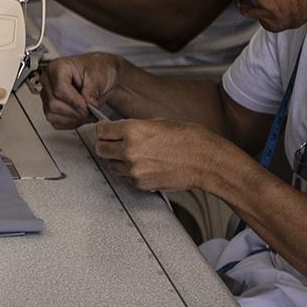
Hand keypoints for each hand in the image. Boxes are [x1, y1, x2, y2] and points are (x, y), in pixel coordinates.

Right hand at [38, 53, 122, 130]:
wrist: (100, 78)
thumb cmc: (96, 71)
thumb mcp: (98, 76)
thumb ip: (91, 90)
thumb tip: (87, 104)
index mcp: (57, 68)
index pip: (59, 89)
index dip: (74, 101)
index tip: (87, 106)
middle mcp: (48, 82)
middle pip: (53, 104)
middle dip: (75, 112)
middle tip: (90, 111)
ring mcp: (47, 96)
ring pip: (52, 115)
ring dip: (73, 119)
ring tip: (88, 115)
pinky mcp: (50, 109)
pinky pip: (55, 122)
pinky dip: (70, 123)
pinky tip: (81, 117)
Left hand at [90, 118, 235, 193]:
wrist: (206, 161)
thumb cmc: (189, 139)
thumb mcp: (159, 122)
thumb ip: (135, 126)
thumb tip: (121, 129)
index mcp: (133, 130)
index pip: (101, 131)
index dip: (103, 130)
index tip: (105, 130)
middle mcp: (129, 150)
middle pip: (101, 149)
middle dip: (105, 144)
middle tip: (113, 142)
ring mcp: (134, 169)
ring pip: (110, 165)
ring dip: (116, 159)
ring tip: (132, 154)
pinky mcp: (140, 184)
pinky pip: (124, 177)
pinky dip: (128, 172)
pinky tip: (142, 165)